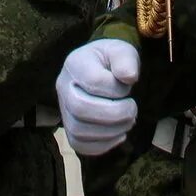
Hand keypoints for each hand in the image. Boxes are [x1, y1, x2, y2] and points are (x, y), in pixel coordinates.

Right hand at [57, 38, 139, 155]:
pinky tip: (118, 134)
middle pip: (80, 108)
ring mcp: (63, 109)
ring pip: (79, 130)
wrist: (99, 70)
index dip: (116, 89)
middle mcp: (63, 87)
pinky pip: (80, 145)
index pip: (93, 82)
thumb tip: (130, 76)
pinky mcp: (69, 128)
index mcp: (75, 63)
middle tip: (132, 110)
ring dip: (111, 131)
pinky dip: (103, 144)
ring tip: (128, 121)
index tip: (129, 85)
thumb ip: (126, 59)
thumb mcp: (122, 51)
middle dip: (113, 114)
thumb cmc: (111, 61)